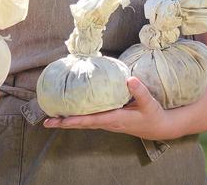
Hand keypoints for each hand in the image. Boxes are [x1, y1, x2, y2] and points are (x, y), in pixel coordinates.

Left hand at [43, 78, 170, 140]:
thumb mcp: (149, 102)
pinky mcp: (109, 119)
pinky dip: (78, 117)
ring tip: (52, 117)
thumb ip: (139, 91)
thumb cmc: (153, 114)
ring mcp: (108, 122)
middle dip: (65, 123)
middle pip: (82, 124)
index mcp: (115, 119)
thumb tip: (129, 79)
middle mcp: (108, 123)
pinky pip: (90, 119)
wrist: (159, 126)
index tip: (60, 120)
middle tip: (47, 121)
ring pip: (84, 122)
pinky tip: (71, 112)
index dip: (75, 120)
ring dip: (68, 121)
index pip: (91, 120)